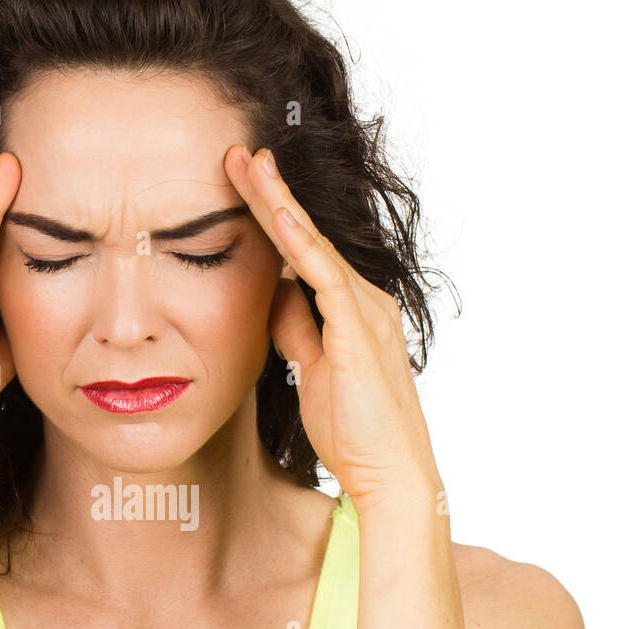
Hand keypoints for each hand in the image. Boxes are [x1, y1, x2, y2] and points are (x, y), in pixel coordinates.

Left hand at [223, 145, 442, 515]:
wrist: (390, 475)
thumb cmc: (353, 433)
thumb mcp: (309, 372)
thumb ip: (297, 331)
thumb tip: (275, 296)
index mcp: (353, 311)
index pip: (305, 254)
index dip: (272, 218)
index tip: (240, 184)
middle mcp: (366, 301)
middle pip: (309, 238)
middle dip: (272, 194)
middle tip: (238, 153)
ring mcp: (367, 312)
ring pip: (315, 246)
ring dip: (279, 204)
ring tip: (248, 165)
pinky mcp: (360, 331)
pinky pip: (326, 276)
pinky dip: (300, 242)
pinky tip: (276, 213)